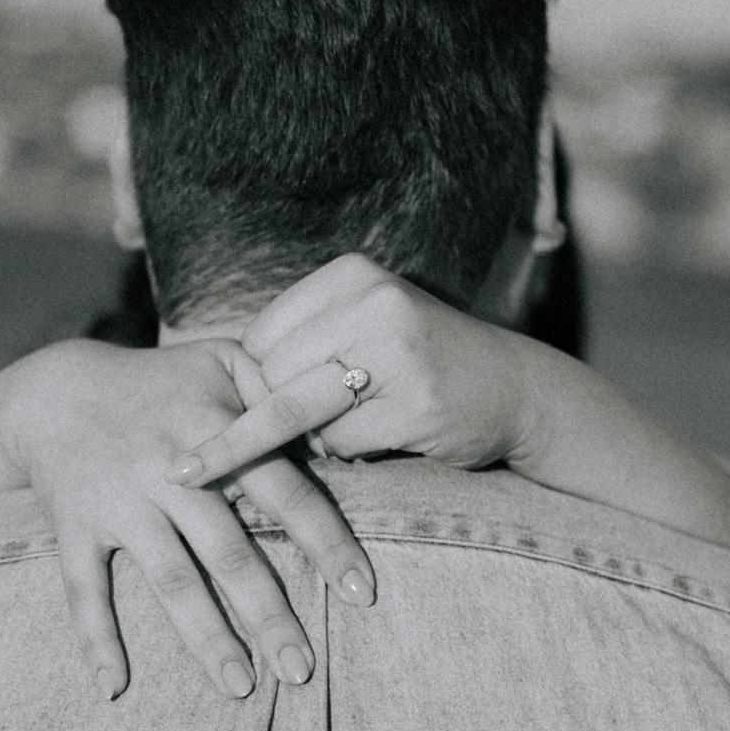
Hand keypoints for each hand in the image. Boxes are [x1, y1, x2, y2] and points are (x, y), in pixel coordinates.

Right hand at [0, 339, 374, 701]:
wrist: (57, 389)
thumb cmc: (160, 380)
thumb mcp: (224, 358)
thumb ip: (279, 386)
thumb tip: (337, 433)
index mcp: (217, 432)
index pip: (285, 493)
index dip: (327, 543)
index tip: (361, 593)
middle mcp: (171, 472)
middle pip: (230, 552)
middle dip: (269, 616)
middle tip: (303, 671)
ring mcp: (120, 502)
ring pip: (169, 580)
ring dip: (206, 638)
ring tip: (241, 689)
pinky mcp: (75, 526)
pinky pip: (83, 589)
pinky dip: (95, 638)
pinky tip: (117, 686)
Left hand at [166, 254, 535, 485]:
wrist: (516, 388)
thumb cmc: (418, 362)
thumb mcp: (362, 324)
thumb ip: (299, 342)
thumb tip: (213, 391)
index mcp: (350, 275)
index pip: (257, 339)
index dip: (258, 380)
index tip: (271, 398)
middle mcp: (372, 303)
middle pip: (269, 378)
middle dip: (279, 413)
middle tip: (328, 416)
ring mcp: (396, 353)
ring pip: (296, 414)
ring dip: (312, 438)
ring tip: (360, 421)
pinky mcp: (414, 405)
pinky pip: (338, 447)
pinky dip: (347, 455)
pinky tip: (390, 434)